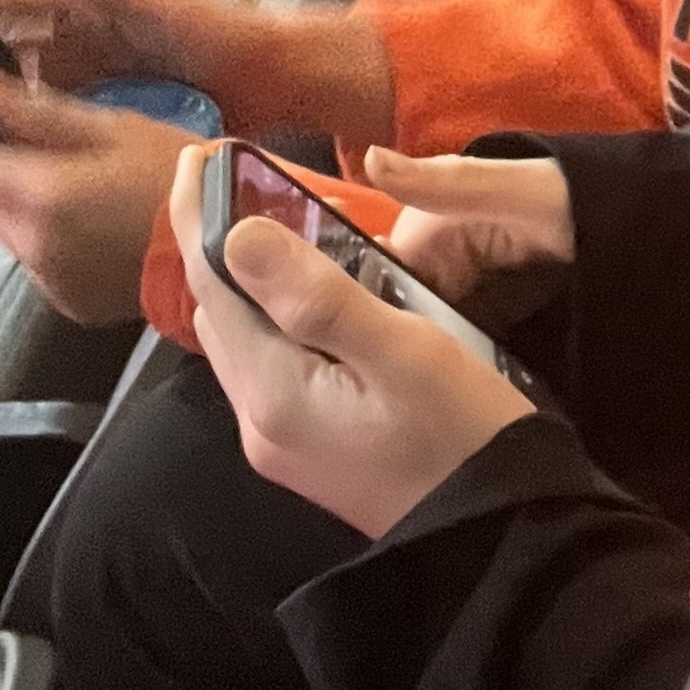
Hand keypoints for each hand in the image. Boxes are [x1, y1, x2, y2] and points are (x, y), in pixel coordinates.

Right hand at [0, 0, 319, 129]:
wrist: (280, 72)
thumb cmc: (231, 33)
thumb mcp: (169, 6)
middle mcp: (97, 21)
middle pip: (16, 33)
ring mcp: (108, 55)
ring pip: (34, 68)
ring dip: (0, 87)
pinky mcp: (122, 86)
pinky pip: (64, 97)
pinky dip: (35, 110)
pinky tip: (17, 134)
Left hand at [0, 63, 182, 323]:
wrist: (228, 239)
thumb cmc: (177, 170)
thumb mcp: (113, 126)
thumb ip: (37, 111)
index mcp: (43, 196)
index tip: (8, 122)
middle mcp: (34, 246)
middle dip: (1, 170)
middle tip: (47, 149)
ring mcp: (49, 280)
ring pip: (7, 231)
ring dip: (24, 206)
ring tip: (76, 184)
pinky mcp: (68, 301)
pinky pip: (37, 261)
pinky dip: (49, 238)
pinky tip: (92, 222)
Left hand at [172, 145, 534, 538]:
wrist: (495, 535)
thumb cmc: (462, 433)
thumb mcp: (404, 351)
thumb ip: (319, 296)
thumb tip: (237, 235)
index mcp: (274, 393)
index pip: (214, 288)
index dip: (196, 218)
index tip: (193, 155)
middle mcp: (260, 421)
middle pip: (218, 314)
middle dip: (212, 241)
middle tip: (224, 172)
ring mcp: (281, 441)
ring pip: (241, 339)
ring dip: (240, 276)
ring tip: (256, 213)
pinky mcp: (308, 447)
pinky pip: (268, 360)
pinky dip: (269, 310)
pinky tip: (296, 288)